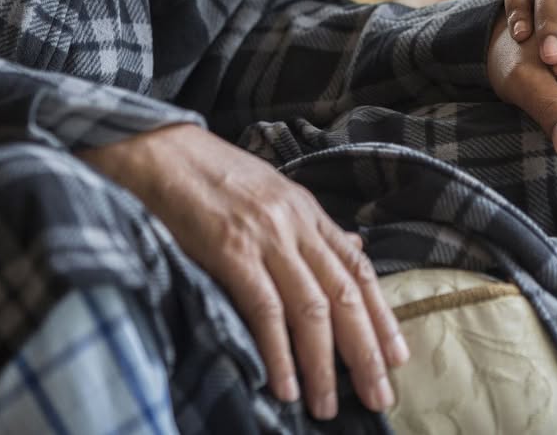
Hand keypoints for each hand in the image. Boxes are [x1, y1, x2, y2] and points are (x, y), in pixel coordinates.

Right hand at [80, 125, 406, 420]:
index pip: (358, 269)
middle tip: (380, 395)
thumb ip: (314, 228)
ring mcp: (266, 237)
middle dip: (366, 351)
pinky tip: (285, 385)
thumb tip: (355, 247)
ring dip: (323, 364)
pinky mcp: (230, 251)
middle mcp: (296, 224)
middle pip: (345, 295)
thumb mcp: (275, 193)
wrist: (159, 150)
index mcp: (308, 212)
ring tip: (328, 405)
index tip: (397, 356)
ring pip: (312, 308)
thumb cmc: (211, 175)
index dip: (381, 315)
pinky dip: (279, 351)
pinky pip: (265, 309)